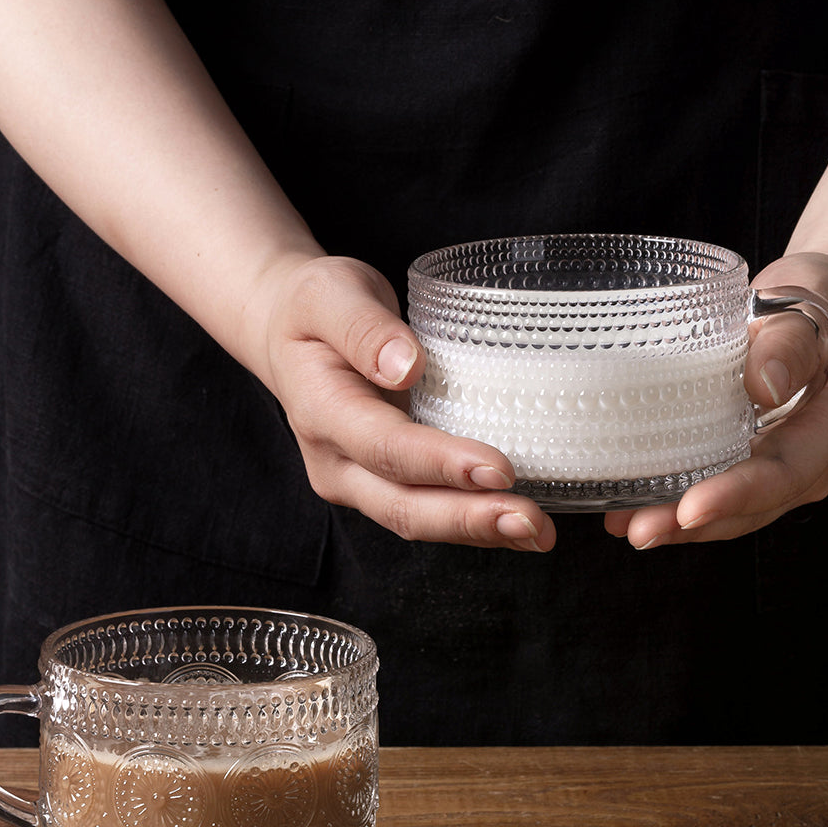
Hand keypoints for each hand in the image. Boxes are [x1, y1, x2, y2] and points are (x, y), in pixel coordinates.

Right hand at [250, 253, 556, 551]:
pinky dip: (475, 519)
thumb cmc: (313, 307)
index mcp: (321, 412)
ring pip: (418, 520)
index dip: (442, 463)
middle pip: (403, 506)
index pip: (385, 447)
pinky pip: (430, 509)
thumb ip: (363, 327)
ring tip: (538, 533)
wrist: (288, 331)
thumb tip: (404, 366)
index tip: (499, 469)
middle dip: (470, 519)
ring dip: (479, 530)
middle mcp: (336, 461)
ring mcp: (358, 480)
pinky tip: (520, 522)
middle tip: (533, 523)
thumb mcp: (329, 294)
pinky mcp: (385, 483)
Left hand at [603, 253, 827, 547]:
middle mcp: (812, 457)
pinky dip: (676, 503)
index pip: (788, 470)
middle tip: (640, 530)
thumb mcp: (811, 301)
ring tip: (624, 526)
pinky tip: (629, 507)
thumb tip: (765, 386)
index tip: (692, 507)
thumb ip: (791, 342)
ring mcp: (781, 463)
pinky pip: (717, 489)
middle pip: (755, 505)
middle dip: (696, 525)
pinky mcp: (750, 457)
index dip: (740, 494)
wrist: (823, 303)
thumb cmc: (818, 298)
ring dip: (679, 524)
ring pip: (733, 510)